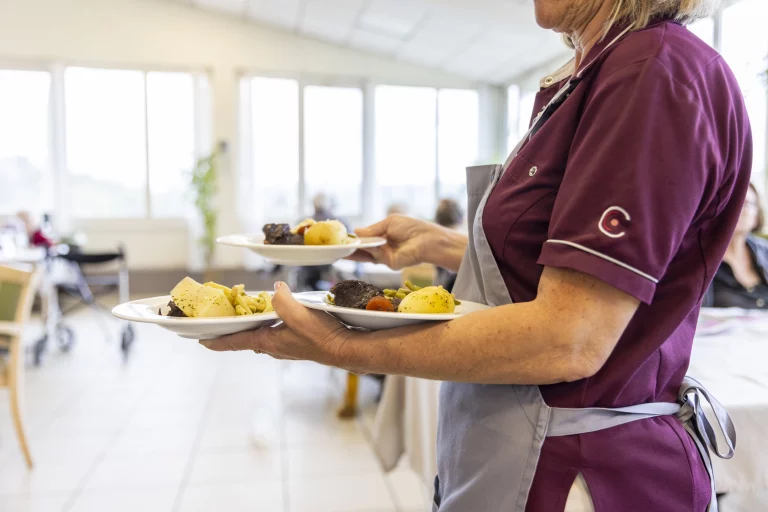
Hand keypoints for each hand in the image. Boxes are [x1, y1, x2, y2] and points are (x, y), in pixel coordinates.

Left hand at [199, 282, 350, 363]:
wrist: (345, 348)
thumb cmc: (322, 335)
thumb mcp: (299, 314)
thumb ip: (282, 301)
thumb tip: (276, 289)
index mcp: (268, 341)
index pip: (235, 342)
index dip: (217, 341)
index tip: (201, 341)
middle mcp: (274, 347)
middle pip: (247, 339)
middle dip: (234, 332)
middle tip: (223, 322)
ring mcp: (286, 346)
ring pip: (262, 336)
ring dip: (252, 328)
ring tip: (247, 315)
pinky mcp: (298, 343)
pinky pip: (275, 334)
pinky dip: (269, 325)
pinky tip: (277, 315)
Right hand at [349, 215, 467, 271]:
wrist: (428, 239)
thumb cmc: (412, 228)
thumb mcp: (389, 223)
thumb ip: (372, 230)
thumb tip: (355, 231)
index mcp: (383, 237)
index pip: (365, 240)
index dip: (354, 240)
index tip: (341, 238)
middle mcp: (382, 248)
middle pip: (362, 250)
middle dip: (350, 248)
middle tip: (335, 246)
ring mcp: (385, 257)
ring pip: (366, 254)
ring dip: (355, 249)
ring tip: (343, 245)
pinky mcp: (390, 263)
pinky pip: (375, 255)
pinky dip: (370, 248)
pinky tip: (365, 243)